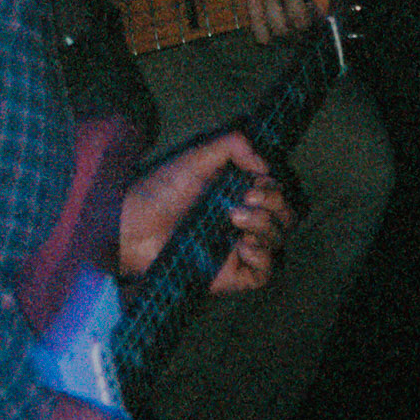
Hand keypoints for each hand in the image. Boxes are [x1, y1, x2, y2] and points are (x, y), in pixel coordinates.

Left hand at [119, 129, 293, 293]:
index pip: (276, 193)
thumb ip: (232, 145)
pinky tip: (242, 245)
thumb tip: (265, 164)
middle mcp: (242, 221)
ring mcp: (237, 248)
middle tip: (247, 199)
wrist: (134, 225)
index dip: (273, 187)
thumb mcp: (198, 156)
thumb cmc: (162, 189)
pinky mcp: (229, 274)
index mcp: (237, 194)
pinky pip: (264, 273)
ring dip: (264, 226)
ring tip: (233, 217)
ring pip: (277, 241)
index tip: (254, 182)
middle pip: (285, 217)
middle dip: (275, 205)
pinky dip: (262, 258)